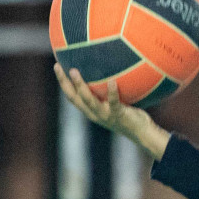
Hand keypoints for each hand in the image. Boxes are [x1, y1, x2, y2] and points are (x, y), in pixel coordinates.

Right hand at [54, 64, 170, 159]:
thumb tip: (110, 66)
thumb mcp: (116, 101)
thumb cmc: (130, 114)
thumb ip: (109, 89)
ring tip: (74, 71)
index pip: (72, 96)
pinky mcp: (118, 115)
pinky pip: (113, 102)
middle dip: (65, 83)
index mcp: (91, 110)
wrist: (142, 133)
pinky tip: (112, 81)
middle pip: (74, 97)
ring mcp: (105, 115)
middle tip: (59, 67)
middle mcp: (94, 113)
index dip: (63, 83)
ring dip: (80, 86)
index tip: (57, 66)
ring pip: (88, 100)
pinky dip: (111, 92)